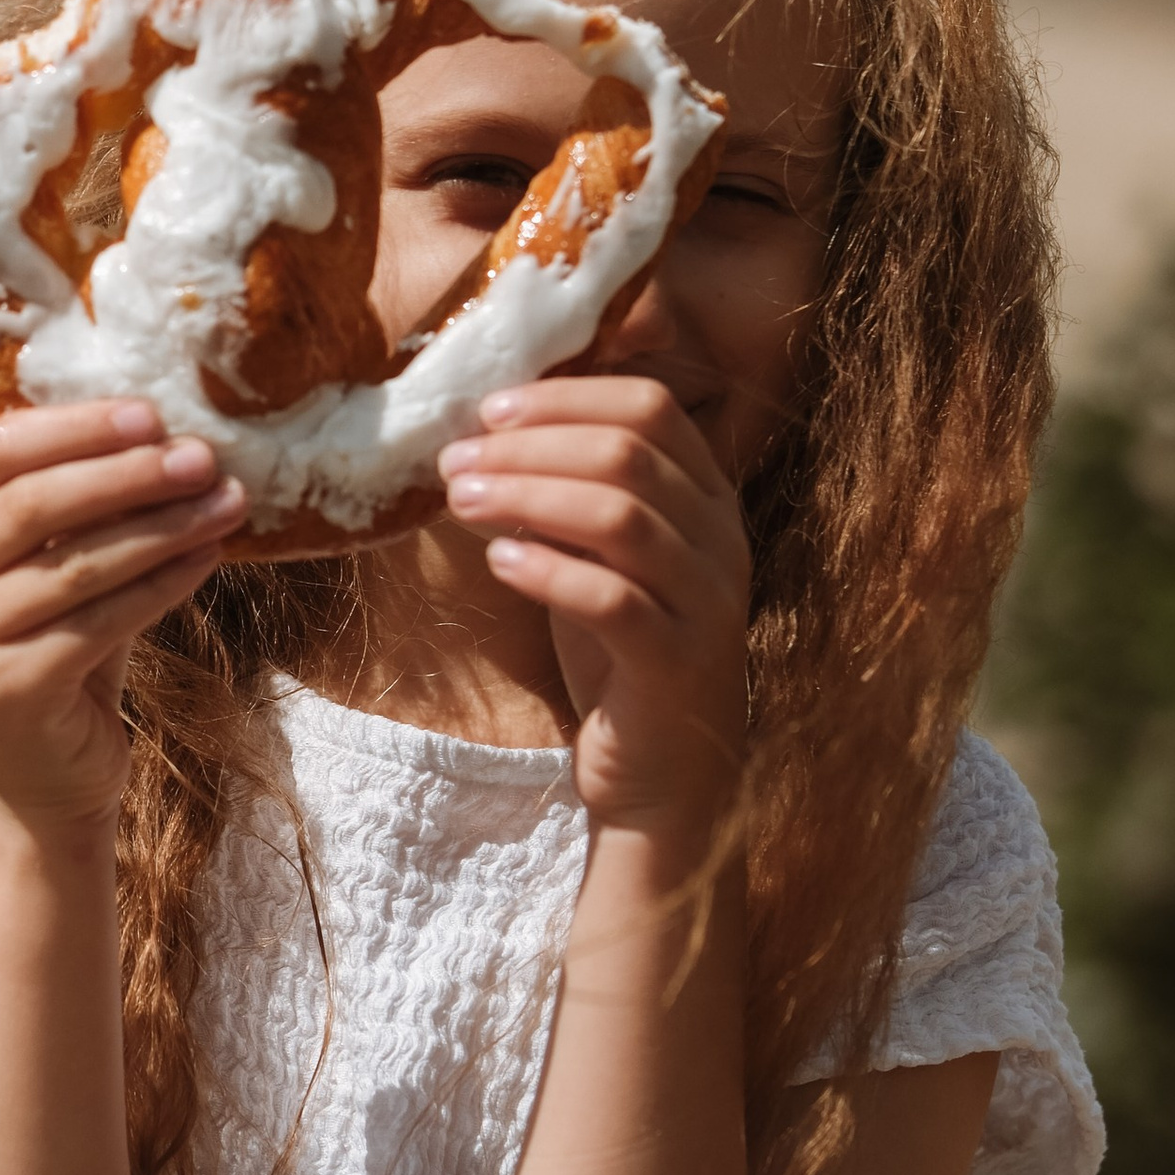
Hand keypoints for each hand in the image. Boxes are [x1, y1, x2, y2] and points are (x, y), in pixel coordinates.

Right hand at [0, 401, 246, 843]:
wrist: (42, 774)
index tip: (151, 411)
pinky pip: (99, 622)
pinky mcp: (5, 688)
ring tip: (226, 502)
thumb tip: (170, 432)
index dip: (74, 426)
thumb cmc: (57, 646)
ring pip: (73, 563)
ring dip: (160, 527)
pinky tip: (208, 560)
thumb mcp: (54, 563)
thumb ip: (82, 504)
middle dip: (126, 472)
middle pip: (30, 502)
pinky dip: (161, 586)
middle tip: (200, 455)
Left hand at [435, 377, 748, 828]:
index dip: (566, 396)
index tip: (489, 408)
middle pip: (629, 453)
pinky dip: (550, 572)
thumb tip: (483, 433)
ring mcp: (707, 603)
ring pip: (622, 518)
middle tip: (453, 457)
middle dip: (530, 445)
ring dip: (527, 497)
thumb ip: (567, 495)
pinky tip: (498, 563)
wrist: (664, 777)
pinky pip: (615, 602)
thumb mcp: (597, 558)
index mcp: (706, 498)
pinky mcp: (678, 665)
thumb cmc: (618, 653)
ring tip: (459, 498)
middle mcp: (720, 539)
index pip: (650, 407)